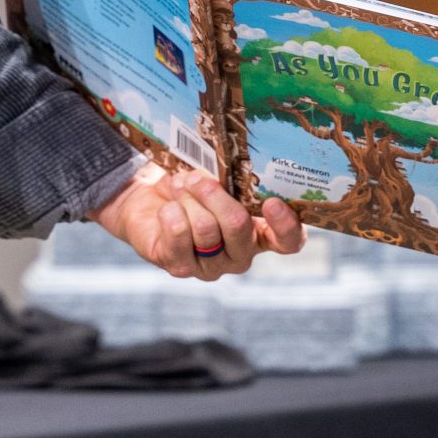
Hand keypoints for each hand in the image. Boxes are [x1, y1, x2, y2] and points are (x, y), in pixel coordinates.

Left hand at [91, 162, 304, 280]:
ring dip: (188, 199)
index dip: (286, 225)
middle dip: (215, 194)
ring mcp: (211, 266)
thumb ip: (229, 179)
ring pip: (206, 228)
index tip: (272, 202)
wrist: (148, 200)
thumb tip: (226, 170)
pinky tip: (167, 208)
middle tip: (198, 179)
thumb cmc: (191, 188)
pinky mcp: (180, 267)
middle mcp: (240, 255)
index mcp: (259, 232)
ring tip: (178, 188)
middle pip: (239, 227)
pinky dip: (171, 212)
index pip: (288, 242)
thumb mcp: (214, 178)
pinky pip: (179, 234)